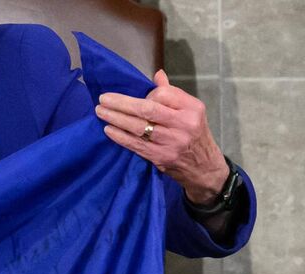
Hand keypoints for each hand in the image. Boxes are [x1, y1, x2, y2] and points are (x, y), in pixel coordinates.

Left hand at [95, 71, 231, 203]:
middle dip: (122, 103)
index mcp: (192, 108)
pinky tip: (108, 129)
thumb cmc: (193, 133)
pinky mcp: (161, 157)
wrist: (204, 166)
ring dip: (116, 118)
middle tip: (103, 99)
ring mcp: (172, 142)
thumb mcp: (191, 111)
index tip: (135, 96)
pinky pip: (136, 144)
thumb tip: (157, 75)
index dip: (146, 94)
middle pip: (147, 109)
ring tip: (100, 111)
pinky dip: (120, 136)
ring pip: (138, 127)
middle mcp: (183, 124)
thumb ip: (172, 94)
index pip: (163, 94)